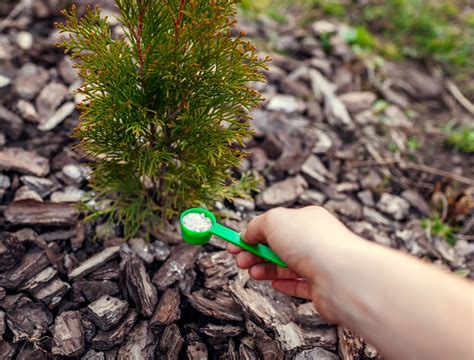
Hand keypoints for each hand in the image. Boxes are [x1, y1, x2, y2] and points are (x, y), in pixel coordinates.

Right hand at [227, 206, 364, 321]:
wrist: (341, 275)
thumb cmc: (312, 242)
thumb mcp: (274, 220)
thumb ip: (256, 225)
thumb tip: (247, 234)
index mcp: (306, 219)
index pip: (274, 225)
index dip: (251, 234)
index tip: (233, 244)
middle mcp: (314, 239)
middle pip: (277, 246)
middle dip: (255, 253)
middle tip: (239, 260)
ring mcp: (319, 264)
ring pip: (286, 266)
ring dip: (265, 268)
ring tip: (252, 272)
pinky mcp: (321, 287)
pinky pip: (299, 285)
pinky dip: (284, 283)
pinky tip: (274, 284)